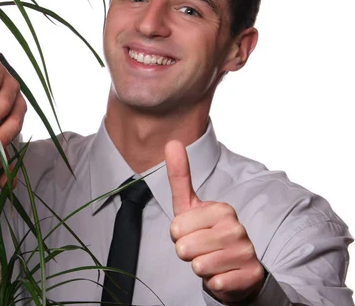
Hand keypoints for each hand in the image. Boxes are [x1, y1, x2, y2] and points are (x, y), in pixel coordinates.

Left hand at [165, 140, 264, 302]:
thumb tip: (172, 141)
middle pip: (185, 248)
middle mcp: (236, 228)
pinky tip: (223, 274)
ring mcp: (246, 251)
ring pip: (199, 266)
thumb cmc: (206, 235)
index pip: (176, 227)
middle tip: (200, 249)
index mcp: (221, 209)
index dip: (178, 236)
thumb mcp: (189, 207)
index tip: (191, 232)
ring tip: (211, 260)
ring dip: (200, 267)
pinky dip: (214, 282)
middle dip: (187, 253)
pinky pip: (215, 282)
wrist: (235, 269)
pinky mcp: (251, 274)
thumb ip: (180, 176)